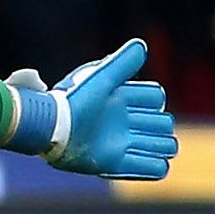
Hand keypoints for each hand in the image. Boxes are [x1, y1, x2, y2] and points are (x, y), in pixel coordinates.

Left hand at [13, 38, 178, 179]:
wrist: (50, 126)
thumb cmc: (74, 99)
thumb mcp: (101, 78)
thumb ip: (121, 63)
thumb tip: (141, 45)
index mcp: (121, 99)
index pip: (155, 98)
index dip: (153, 99)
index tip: (139, 99)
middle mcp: (123, 121)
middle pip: (162, 122)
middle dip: (161, 125)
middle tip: (143, 126)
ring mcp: (120, 143)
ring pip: (160, 144)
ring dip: (164, 145)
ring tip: (160, 146)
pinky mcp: (113, 163)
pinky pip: (147, 168)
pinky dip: (156, 166)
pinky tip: (159, 163)